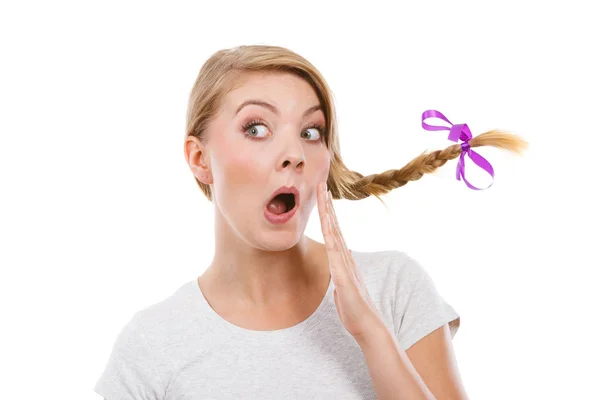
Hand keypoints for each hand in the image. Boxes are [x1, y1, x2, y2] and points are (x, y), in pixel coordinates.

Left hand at [317, 181, 385, 340]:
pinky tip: (327, 227)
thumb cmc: (354, 308)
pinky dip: (332, 240)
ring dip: (329, 215)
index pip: (333, 230)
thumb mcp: (342, 286)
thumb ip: (340, 272)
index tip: (322, 195)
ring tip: (323, 197)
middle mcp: (345, 258)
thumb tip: (339, 260)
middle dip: (327, 205)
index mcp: (342, 259)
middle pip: (334, 226)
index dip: (327, 212)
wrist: (367, 325)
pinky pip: (336, 256)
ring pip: (335, 235)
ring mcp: (345, 266)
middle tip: (320, 183)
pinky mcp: (344, 279)